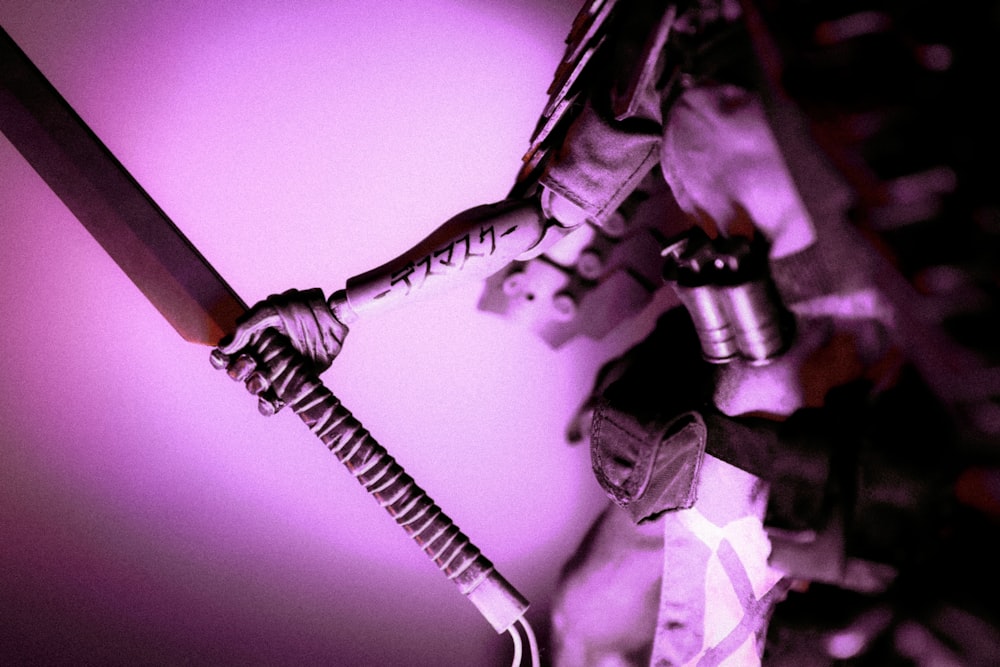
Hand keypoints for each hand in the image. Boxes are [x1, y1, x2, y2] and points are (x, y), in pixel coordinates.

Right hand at [210, 288, 348, 413]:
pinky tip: (271, 400)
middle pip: (238, 373)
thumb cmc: (301, 309)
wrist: (332, 317)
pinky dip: (269, 405)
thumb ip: (246, 327)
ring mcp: (277, 371)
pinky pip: (276, 401)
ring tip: (264, 378)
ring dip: (254, 385)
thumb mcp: (271, 310)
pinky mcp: (293, 384)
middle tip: (252, 361)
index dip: (220, 360)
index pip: (226, 355)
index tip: (225, 357)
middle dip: (239, 371)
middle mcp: (262, 357)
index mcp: (252, 340)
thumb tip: (223, 347)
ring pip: (254, 387)